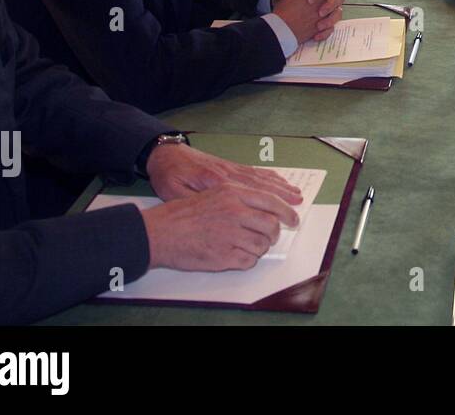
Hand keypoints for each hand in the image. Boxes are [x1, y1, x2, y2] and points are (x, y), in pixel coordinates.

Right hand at [141, 183, 298, 270]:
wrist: (160, 232)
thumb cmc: (185, 213)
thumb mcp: (215, 193)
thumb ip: (242, 197)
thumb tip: (270, 206)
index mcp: (233, 193)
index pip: (271, 201)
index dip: (287, 211)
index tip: (294, 219)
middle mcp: (235, 212)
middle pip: (271, 225)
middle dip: (274, 233)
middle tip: (269, 237)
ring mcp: (230, 234)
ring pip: (262, 245)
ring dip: (259, 247)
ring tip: (244, 245)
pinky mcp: (223, 256)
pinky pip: (249, 261)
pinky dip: (247, 260)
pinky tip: (235, 254)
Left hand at [147, 143, 303, 205]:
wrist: (166, 155)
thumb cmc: (169, 176)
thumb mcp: (175, 193)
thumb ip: (197, 201)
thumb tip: (218, 212)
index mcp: (217, 182)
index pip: (250, 195)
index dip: (270, 205)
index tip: (285, 215)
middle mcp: (229, 174)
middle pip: (261, 186)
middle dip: (282, 197)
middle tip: (299, 207)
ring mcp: (231, 168)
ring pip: (261, 178)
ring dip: (280, 187)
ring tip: (297, 194)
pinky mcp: (230, 166)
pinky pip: (255, 172)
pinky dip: (270, 177)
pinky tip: (280, 181)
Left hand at [272, 0, 342, 41]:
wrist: (286, 18)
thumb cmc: (285, 4)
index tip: (309, 1)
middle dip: (330, 3)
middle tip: (320, 13)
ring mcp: (328, 7)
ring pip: (339, 9)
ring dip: (332, 17)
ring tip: (319, 26)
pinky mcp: (328, 20)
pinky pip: (334, 25)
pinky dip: (326, 31)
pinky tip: (316, 36)